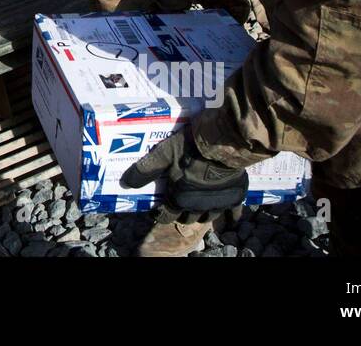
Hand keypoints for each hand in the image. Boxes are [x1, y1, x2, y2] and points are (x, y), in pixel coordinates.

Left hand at [120, 127, 248, 222]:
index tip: (157, 211)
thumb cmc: (190, 146)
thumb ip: (145, 170)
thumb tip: (125, 183)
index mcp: (180, 198)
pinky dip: (231, 217)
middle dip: (180, 214)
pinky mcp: (235, 195)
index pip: (166, 216)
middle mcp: (198, 206)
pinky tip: (230, 220)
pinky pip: (233, 212)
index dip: (160, 215)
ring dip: (202, 215)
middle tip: (177, 205)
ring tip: (197, 208)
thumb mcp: (163, 154)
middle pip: (187, 218)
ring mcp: (217, 202)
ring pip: (208, 217)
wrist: (223, 140)